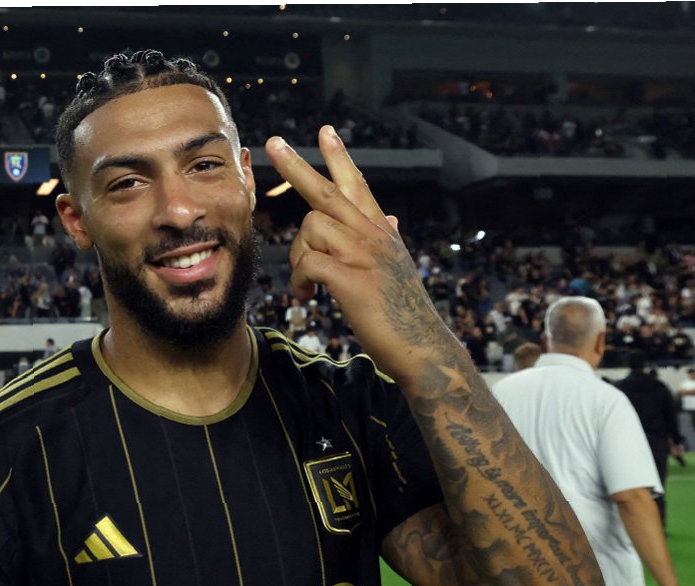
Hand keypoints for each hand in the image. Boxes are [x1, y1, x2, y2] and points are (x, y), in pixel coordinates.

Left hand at [264, 127, 454, 380]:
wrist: (421, 347)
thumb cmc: (403, 312)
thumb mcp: (397, 267)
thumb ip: (388, 240)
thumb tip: (393, 220)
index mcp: (380, 231)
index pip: (357, 184)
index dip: (340, 158)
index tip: (326, 131)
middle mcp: (373, 235)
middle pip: (326, 191)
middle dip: (296, 166)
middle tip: (273, 143)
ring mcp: (363, 255)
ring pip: (311, 229)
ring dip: (299, 257)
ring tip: (306, 285)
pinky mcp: (351, 279)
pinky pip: (309, 264)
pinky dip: (300, 280)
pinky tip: (306, 295)